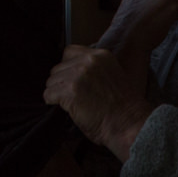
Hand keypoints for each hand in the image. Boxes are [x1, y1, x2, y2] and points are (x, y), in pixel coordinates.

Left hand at [44, 45, 151, 161]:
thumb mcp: (111, 75)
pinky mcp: (70, 91)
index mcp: (100, 55)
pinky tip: (65, 108)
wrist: (129, 124)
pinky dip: (52, 102)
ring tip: (70, 103)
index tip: (70, 79)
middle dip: (61, 82)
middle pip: (58, 67)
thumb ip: (93, 68)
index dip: (67, 67)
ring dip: (56, 92)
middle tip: (71, 96)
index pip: (69, 52)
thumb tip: (71, 71)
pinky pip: (48, 94)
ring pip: (51, 81)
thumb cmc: (123, 107)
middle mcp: (88, 61)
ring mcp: (78, 75)